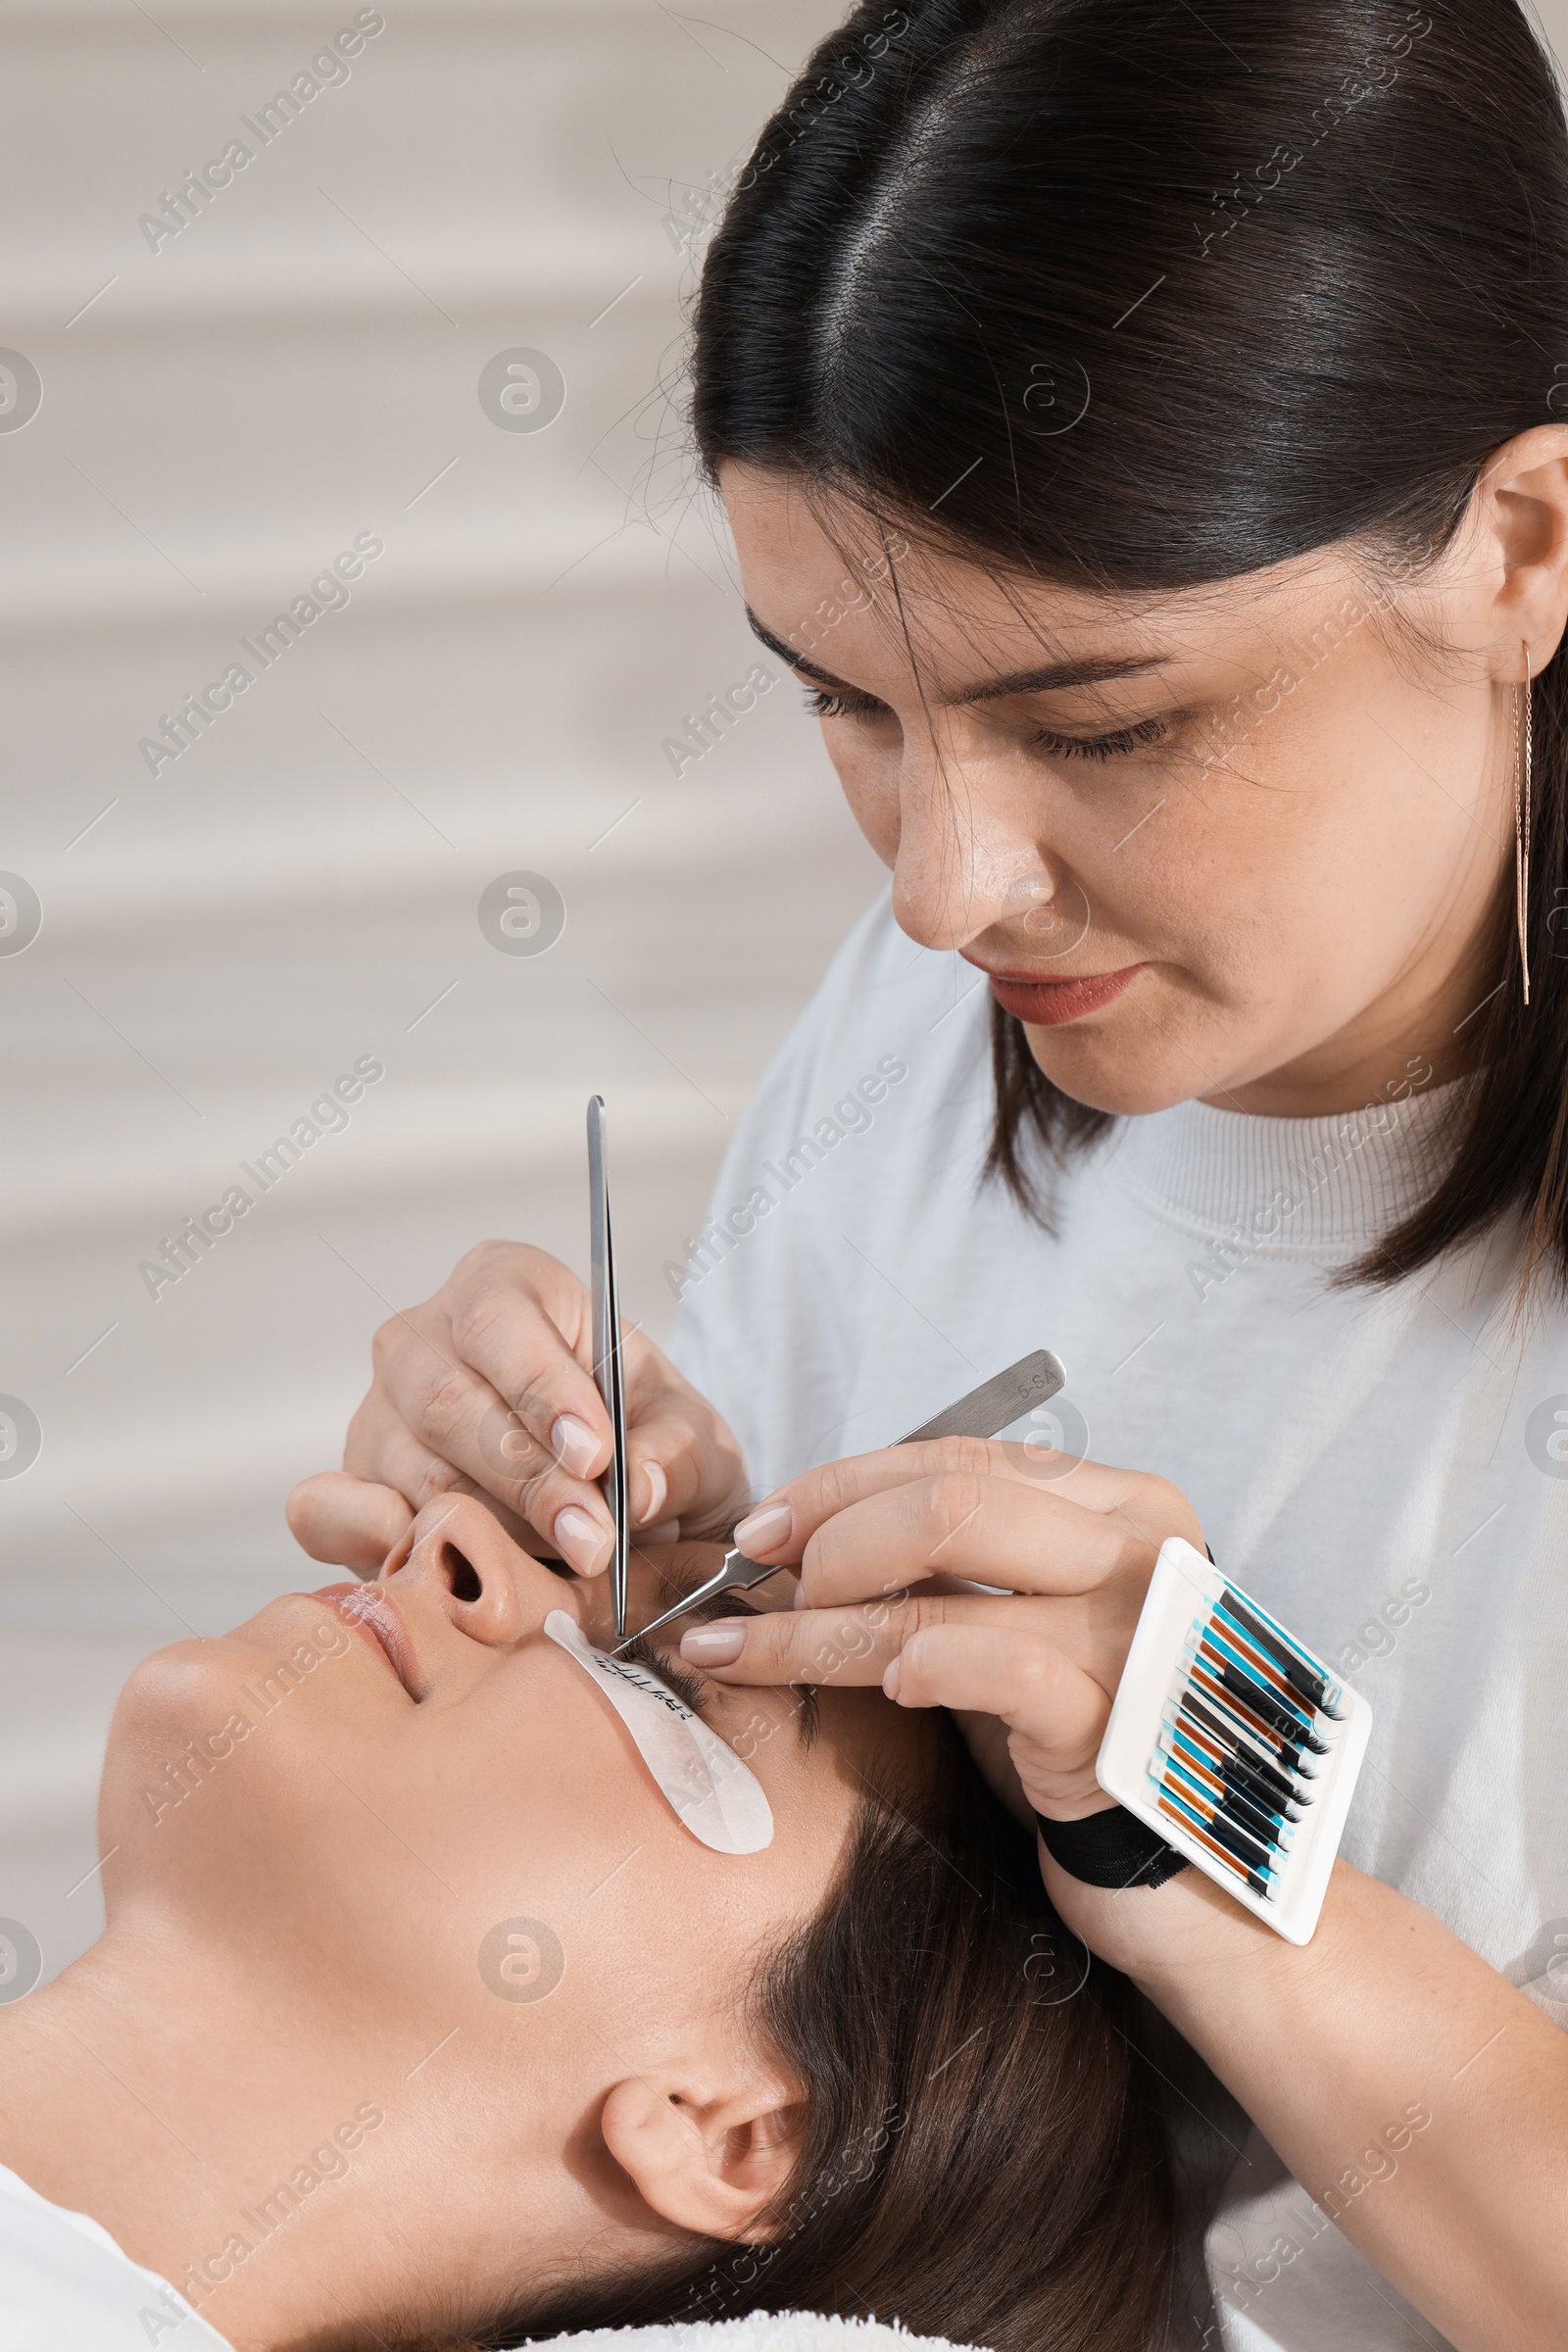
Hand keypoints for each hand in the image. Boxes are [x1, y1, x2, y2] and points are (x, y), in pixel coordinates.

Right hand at [286, 1240, 750, 1577]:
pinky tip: (449, 1568)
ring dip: (486, 1527)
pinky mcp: (348, 1487)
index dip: (541, 1387)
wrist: (615, 1508)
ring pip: (407, 1468)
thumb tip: (637, 1489)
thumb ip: (675, 1455)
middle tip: (592, 1541)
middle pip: (447, 1400)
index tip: (594, 1454)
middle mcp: (423, 1338)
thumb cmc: (647, 1445)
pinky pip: (327, 1511)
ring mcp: (377, 1414)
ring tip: (560, 1569)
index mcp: (505, 1285)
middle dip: (525, 1479)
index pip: (500, 1318)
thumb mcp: (694, 1441)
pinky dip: (380, 1545)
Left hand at [675, 1438, 1202, 1824]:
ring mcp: (1136, 1640)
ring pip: (943, 1593)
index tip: (764, 1527)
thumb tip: (806, 1544)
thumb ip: (955, 1577)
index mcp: (1125, 1510)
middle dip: (827, 1536)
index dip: (845, 1483)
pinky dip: (920, 1665)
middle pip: (947, 1502)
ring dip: (815, 1623)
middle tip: (754, 1583)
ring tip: (739, 1649)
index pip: (959, 1459)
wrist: (1201, 1887)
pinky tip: (880, 1691)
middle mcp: (1140, 1557)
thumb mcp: (1025, 1634)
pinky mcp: (1120, 1729)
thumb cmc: (1092, 1751)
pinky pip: (999, 1669)